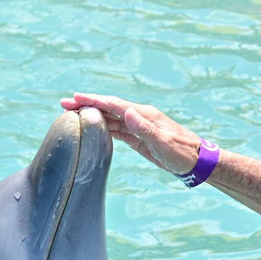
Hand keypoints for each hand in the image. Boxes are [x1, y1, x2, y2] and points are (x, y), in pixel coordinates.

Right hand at [60, 93, 203, 175]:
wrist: (196, 162)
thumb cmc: (182, 153)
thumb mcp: (163, 143)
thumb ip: (145, 128)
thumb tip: (127, 112)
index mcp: (144, 115)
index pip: (114, 104)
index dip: (94, 100)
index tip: (75, 98)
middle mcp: (139, 117)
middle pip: (108, 108)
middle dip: (86, 104)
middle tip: (64, 103)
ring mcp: (138, 126)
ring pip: (110, 118)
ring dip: (92, 115)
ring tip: (71, 114)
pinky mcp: (138, 138)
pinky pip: (117, 129)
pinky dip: (102, 126)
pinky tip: (91, 127)